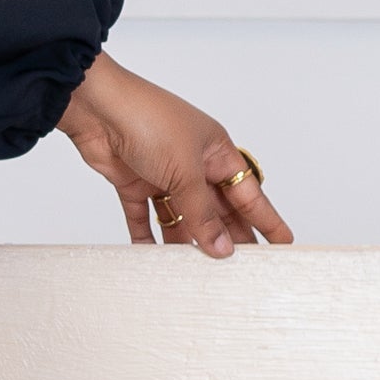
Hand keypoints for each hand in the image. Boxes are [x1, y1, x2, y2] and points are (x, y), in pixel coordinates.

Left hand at [56, 51, 291, 257]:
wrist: (96, 107)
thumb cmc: (148, 120)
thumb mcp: (185, 172)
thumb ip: (202, 214)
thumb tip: (221, 247)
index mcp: (216, 152)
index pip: (249, 193)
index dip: (266, 219)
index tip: (282, 243)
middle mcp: (192, 163)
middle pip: (216, 209)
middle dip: (228, 237)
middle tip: (241, 269)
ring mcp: (162, 173)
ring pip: (180, 216)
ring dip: (187, 241)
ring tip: (198, 272)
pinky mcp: (133, 182)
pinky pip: (144, 216)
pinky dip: (147, 236)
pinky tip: (154, 257)